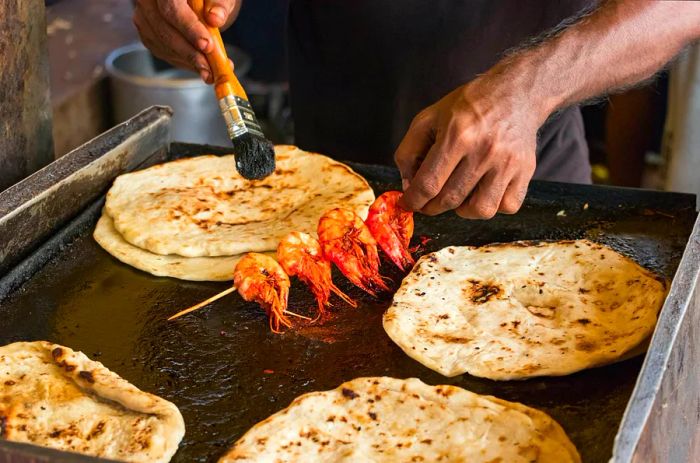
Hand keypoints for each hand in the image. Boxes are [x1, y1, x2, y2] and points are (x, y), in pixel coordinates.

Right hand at [133, 0, 238, 82]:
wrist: (200, 1)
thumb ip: (219, 4)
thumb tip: (215, 19)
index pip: (172, 6)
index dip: (188, 27)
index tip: (207, 46)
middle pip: (163, 27)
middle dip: (189, 51)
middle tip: (209, 67)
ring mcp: (143, 14)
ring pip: (160, 43)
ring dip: (186, 60)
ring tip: (209, 70)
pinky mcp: (146, 31)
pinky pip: (160, 50)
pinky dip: (181, 61)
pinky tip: (197, 65)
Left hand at [395, 71, 544, 218]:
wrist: (515, 92)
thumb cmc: (468, 107)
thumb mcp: (429, 117)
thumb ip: (409, 151)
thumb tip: (409, 186)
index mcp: (457, 135)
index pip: (428, 183)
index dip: (413, 200)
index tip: (408, 204)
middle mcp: (484, 150)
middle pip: (450, 199)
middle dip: (431, 207)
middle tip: (427, 202)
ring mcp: (508, 162)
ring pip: (480, 210)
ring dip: (462, 210)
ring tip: (457, 195)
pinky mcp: (526, 170)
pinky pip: (506, 206)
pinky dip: (492, 205)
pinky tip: (483, 190)